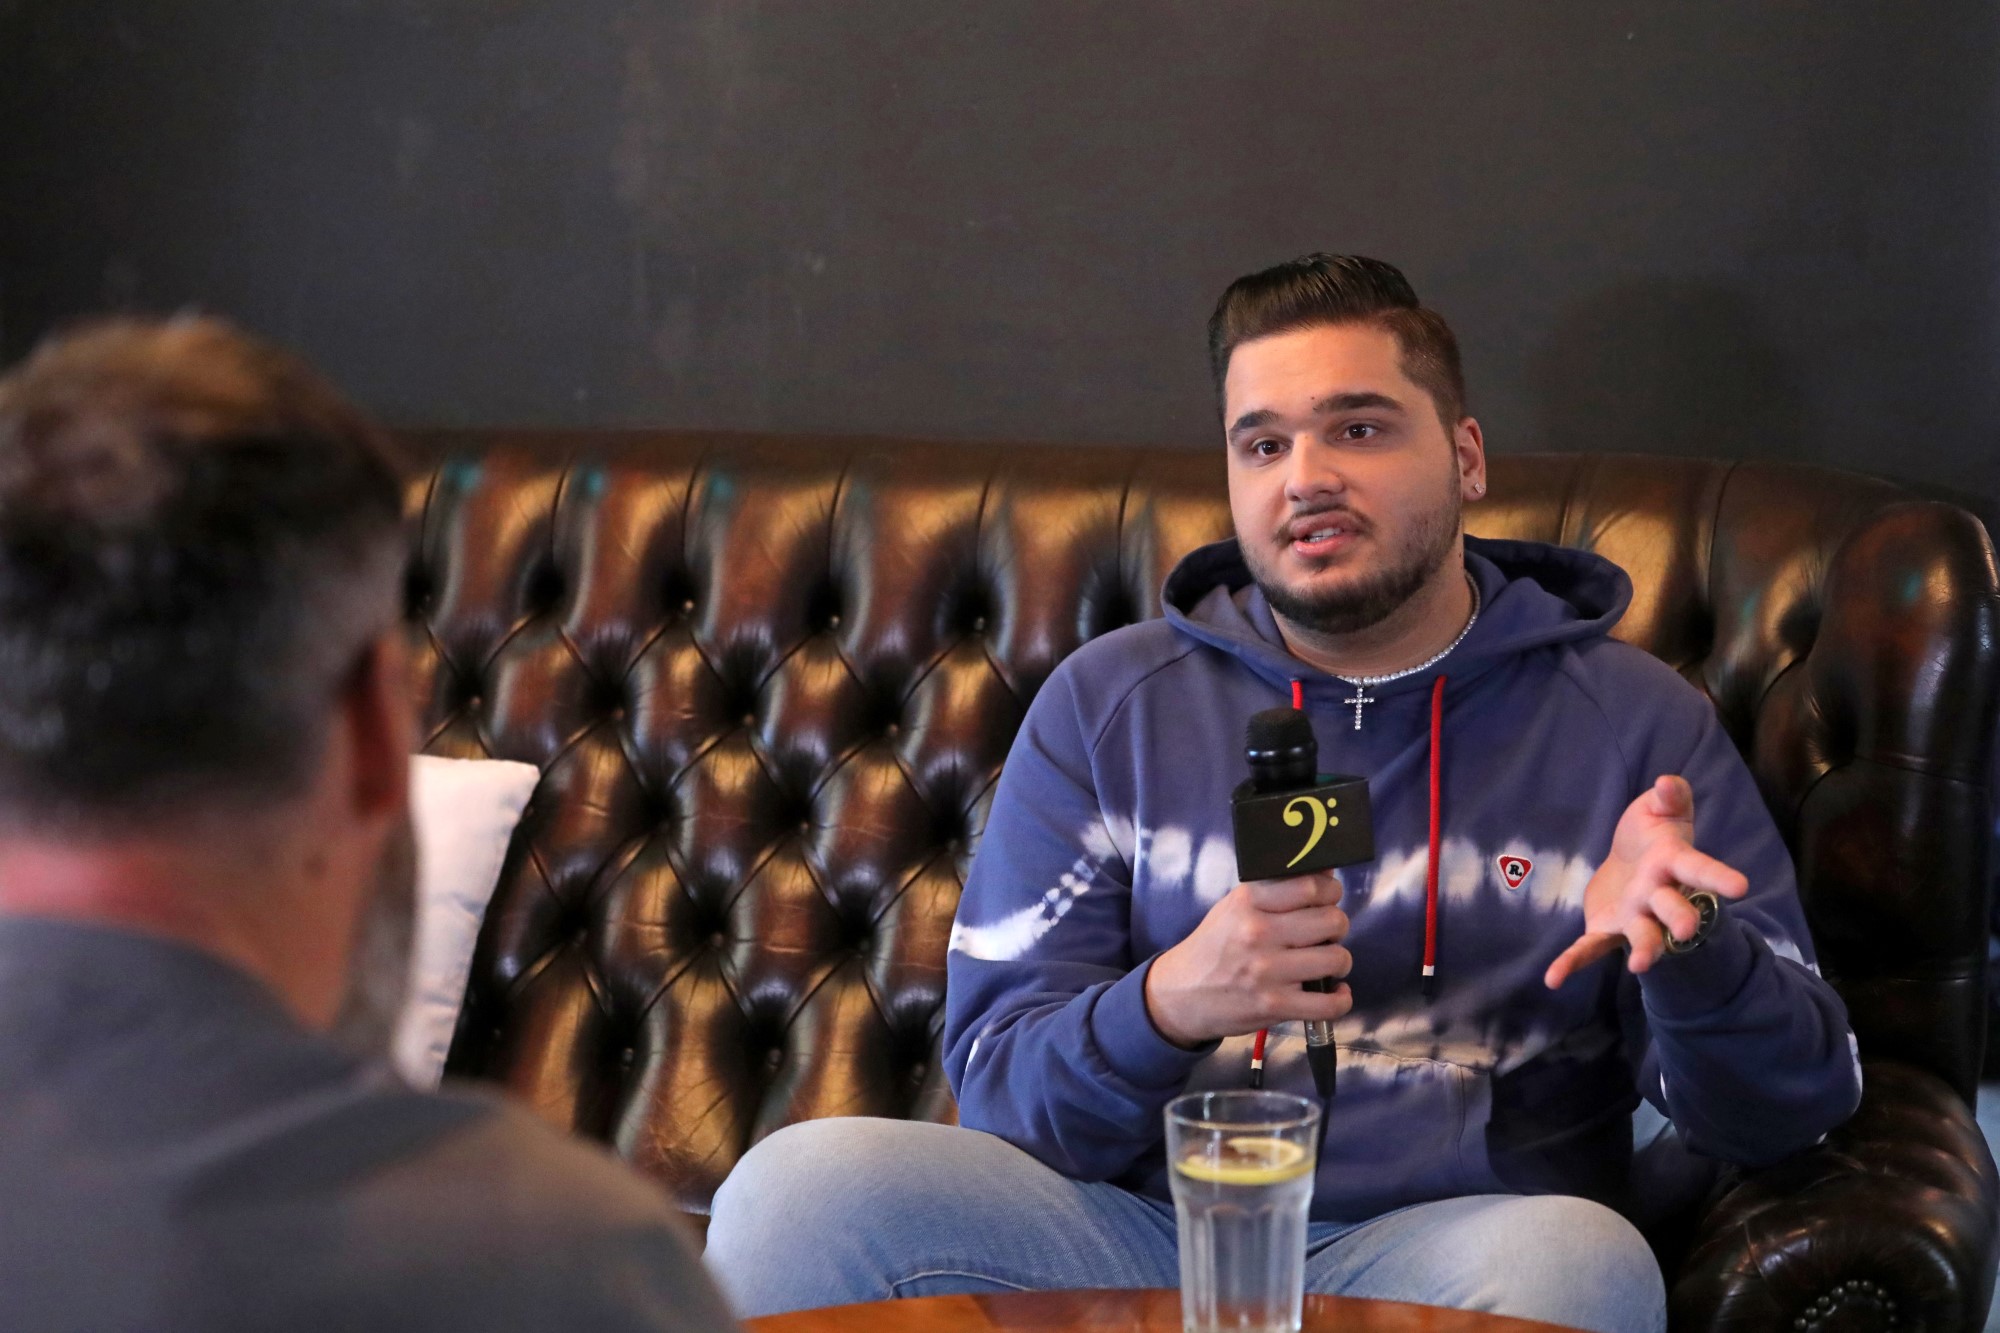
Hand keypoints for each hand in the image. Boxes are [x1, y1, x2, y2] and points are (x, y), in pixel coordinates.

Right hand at [1144, 871, 1351, 1047]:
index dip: (1330, 891)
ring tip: (1326, 963)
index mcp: (1248, 902)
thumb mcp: (1234, 908)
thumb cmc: (1213, 947)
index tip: (1329, 898)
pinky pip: (1329, 1003)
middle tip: (1326, 934)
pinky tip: (1333, 993)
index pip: (1310, 886)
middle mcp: (1258, 932)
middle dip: (1337, 927)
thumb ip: (1276, 891)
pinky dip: (1340, 1000)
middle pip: (1331, 920)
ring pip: (1336, 958)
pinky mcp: (1274, 1006)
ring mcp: (1267, 971)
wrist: (1180, 995)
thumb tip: (1325, 873)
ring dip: (1339, 961)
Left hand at [1544, 775, 1749, 989]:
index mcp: (1673, 863)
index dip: (1718, 877)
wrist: (1627, 862)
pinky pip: (1589, 948)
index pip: (1699, 868)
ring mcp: (1635, 917)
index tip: (1740, 886)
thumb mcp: (1660, 810)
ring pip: (1644, 935)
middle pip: (1674, 909)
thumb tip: (1666, 782)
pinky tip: (1553, 979)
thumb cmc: (1651, 833)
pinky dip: (1572, 962)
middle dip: (1680, 919)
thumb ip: (1669, 797)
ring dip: (1644, 949)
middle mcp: (1658, 896)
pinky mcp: (1607, 930)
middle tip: (1686, 931)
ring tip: (1640, 966)